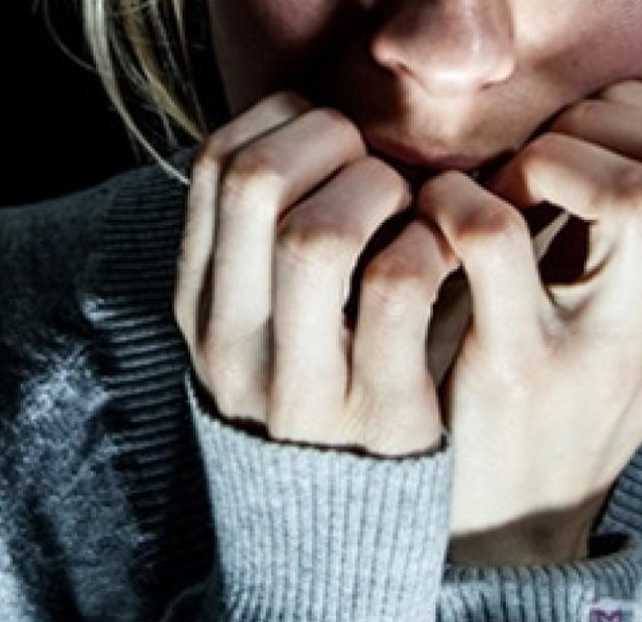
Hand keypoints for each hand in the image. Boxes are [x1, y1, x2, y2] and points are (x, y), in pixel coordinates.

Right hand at [174, 91, 457, 456]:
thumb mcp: (260, 314)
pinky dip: (428, 245)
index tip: (331, 134)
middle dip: (329, 141)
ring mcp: (303, 383)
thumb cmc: (316, 377)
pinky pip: (399, 286)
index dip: (282, 122)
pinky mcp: (380, 412)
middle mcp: (234, 342)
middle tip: (371, 162)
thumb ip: (266, 233)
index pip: (214, 165)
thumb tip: (311, 118)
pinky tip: (441, 251)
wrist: (338, 523)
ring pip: (319, 236)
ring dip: (378, 191)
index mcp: (200, 304)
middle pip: (257, 184)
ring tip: (405, 205)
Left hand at [421, 81, 641, 564]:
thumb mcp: (624, 319)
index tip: (571, 137)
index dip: (633, 112)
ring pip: (635, 193)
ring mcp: (609, 351)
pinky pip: (499, 235)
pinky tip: (437, 217)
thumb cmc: (551, 389)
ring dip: (548, 156)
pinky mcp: (522, 370)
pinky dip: (457, 200)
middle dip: (599, 120)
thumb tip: (582, 117)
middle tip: (536, 156)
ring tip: (501, 189)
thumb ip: (628, 234)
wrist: (510, 526)